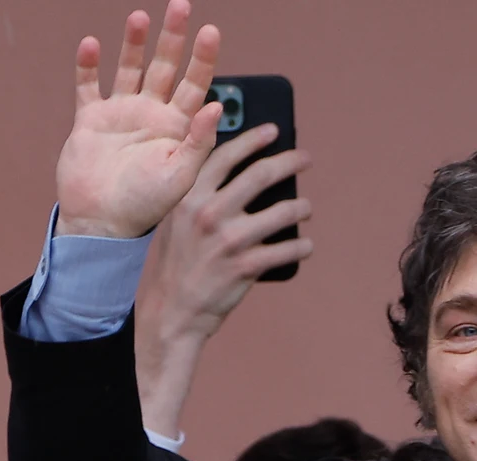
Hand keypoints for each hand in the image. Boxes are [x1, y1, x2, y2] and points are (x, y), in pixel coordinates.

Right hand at [54, 0, 221, 239]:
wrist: (101, 224)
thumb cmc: (144, 207)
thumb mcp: (180, 176)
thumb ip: (199, 141)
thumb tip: (216, 105)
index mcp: (176, 128)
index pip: (195, 84)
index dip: (204, 57)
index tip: (211, 31)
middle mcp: (150, 115)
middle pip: (165, 67)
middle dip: (173, 37)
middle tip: (180, 6)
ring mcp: (119, 115)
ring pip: (129, 69)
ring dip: (133, 44)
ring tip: (139, 17)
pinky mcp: (90, 121)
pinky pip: (88, 87)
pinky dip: (88, 66)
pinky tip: (91, 45)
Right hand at [133, 125, 311, 437]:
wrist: (170, 314)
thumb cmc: (174, 265)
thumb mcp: (174, 222)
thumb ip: (198, 196)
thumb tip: (239, 172)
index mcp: (189, 198)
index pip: (226, 156)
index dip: (253, 139)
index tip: (273, 131)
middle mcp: (209, 214)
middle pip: (261, 175)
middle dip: (290, 161)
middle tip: (304, 159)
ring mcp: (229, 241)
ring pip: (284, 211)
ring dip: (301, 207)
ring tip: (306, 208)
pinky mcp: (246, 267)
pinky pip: (288, 249)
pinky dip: (302, 247)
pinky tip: (305, 245)